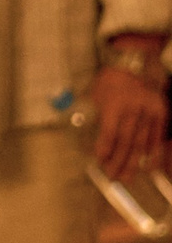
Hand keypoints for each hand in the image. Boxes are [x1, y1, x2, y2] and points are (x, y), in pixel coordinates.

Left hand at [93, 65, 167, 180]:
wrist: (135, 65)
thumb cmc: (109, 82)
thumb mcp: (95, 93)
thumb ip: (92, 114)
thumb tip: (82, 136)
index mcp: (116, 102)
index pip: (111, 130)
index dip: (105, 147)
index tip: (100, 161)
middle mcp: (135, 107)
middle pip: (128, 140)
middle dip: (120, 161)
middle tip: (113, 177)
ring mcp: (150, 111)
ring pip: (142, 142)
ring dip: (134, 162)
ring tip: (127, 177)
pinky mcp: (161, 113)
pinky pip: (156, 137)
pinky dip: (151, 153)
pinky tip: (146, 166)